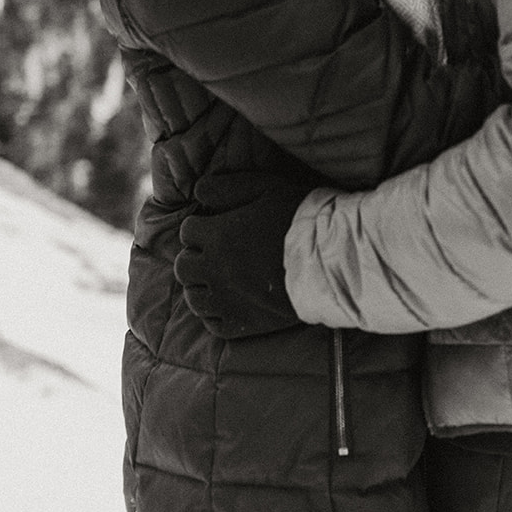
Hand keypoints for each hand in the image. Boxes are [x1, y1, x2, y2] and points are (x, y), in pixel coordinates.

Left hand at [175, 173, 312, 337]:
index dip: (201, 226)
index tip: (216, 226)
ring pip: (193, 297)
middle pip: (183, 266)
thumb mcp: (266, 188)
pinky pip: (212, 323)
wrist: (328, 262)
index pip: (187, 231)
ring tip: (218, 279)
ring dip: (200, 285)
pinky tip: (228, 302)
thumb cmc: (299, 219)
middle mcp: (215, 270)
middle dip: (194, 256)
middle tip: (213, 253)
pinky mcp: (241, 324)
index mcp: (218, 236)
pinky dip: (214, 313)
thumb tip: (198, 192)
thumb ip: (227, 187)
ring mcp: (226, 300)